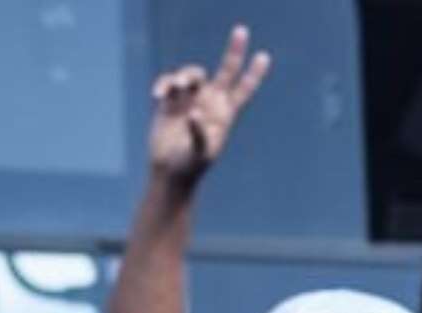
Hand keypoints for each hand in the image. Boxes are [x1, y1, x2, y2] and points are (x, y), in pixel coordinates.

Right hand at [148, 25, 269, 182]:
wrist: (169, 172)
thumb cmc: (190, 167)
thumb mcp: (200, 154)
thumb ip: (200, 134)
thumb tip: (194, 113)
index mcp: (224, 114)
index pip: (242, 90)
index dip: (253, 74)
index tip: (264, 56)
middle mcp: (210, 102)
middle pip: (225, 70)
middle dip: (234, 51)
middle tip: (242, 30)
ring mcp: (190, 99)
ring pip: (192, 74)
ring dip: (186, 75)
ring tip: (179, 87)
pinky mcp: (170, 101)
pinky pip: (168, 83)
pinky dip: (164, 84)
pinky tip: (158, 94)